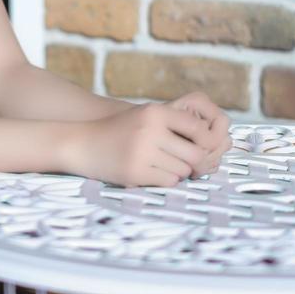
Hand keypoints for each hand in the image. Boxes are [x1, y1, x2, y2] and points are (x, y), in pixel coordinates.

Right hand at [63, 99, 230, 187]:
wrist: (82, 143)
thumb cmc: (119, 130)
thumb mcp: (144, 115)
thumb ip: (174, 122)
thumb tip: (213, 139)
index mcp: (155, 112)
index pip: (197, 128)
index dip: (205, 141)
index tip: (201, 148)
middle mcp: (150, 130)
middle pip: (194, 154)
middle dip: (194, 162)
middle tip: (188, 164)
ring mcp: (142, 153)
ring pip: (182, 170)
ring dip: (179, 172)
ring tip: (163, 166)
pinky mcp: (135, 173)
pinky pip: (168, 181)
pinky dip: (166, 180)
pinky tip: (153, 173)